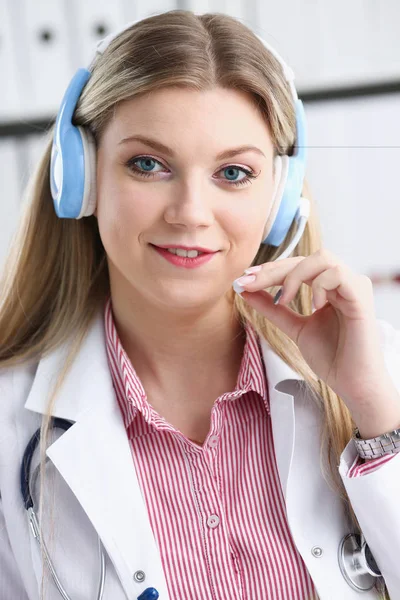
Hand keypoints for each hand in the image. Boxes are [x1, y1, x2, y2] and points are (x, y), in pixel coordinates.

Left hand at [234, 248, 397, 422]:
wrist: (352, 383)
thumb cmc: (331, 357)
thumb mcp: (294, 328)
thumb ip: (273, 309)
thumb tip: (245, 290)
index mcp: (329, 288)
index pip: (297, 266)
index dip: (270, 269)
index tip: (245, 278)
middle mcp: (342, 282)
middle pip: (305, 259)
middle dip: (273, 270)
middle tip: (250, 283)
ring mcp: (354, 286)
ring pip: (322, 258)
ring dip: (294, 275)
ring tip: (283, 300)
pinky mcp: (361, 296)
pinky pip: (337, 274)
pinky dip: (319, 285)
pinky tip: (313, 306)